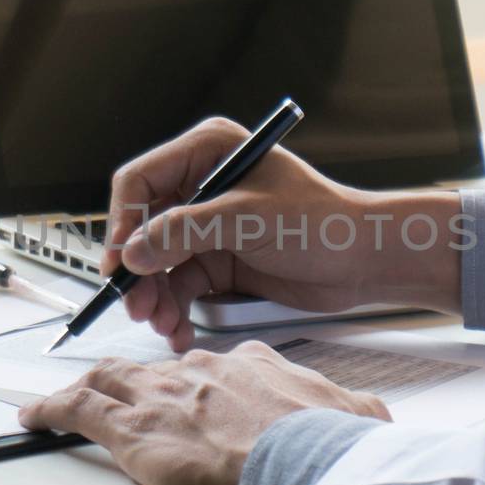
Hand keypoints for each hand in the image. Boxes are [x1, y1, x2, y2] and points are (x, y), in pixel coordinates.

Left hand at [17, 341, 389, 484]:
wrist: (307, 468)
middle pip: (155, 370)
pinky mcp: (133, 431)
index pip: (216, 367)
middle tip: (121, 396)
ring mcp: (164, 397)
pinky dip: (50, 410)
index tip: (196, 398)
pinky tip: (32, 415)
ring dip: (87, 387)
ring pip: (110, 379)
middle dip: (135, 380)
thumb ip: (356, 414)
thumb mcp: (359, 419)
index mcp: (253, 366)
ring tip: (66, 398)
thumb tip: (373, 420)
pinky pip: (77, 409)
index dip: (200, 383)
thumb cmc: (332, 451)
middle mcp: (203, 371)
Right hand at [105, 118, 464, 349]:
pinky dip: (176, 310)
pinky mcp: (220, 261)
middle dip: (138, 271)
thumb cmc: (321, 221)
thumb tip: (132, 253)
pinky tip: (180, 332)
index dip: (121, 223)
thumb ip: (186, 231)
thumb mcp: (248, 219)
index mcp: (208, 152)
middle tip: (136, 307)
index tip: (118, 264)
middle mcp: (202, 186)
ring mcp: (210, 226)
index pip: (141, 182)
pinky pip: (182, 287)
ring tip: (163, 325)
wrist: (367, 259)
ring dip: (155, 297)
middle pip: (144, 227)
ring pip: (158, 263)